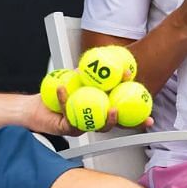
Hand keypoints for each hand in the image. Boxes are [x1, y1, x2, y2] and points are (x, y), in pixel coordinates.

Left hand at [28, 69, 154, 135]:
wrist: (37, 106)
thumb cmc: (61, 92)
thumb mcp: (82, 77)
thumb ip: (98, 72)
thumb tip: (116, 59)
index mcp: (100, 112)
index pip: (122, 118)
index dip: (137, 121)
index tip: (149, 119)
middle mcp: (92, 122)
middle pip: (112, 125)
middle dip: (122, 122)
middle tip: (125, 110)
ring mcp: (81, 127)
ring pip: (95, 126)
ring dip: (105, 119)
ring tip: (110, 107)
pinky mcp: (66, 128)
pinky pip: (68, 115)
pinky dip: (65, 99)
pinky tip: (63, 88)